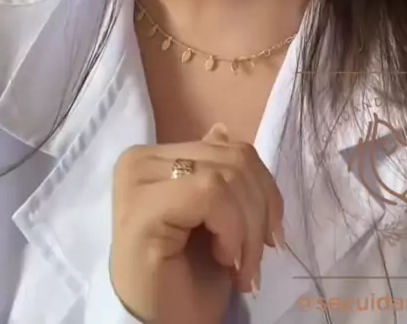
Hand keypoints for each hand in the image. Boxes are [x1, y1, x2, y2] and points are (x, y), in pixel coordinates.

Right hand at [109, 123, 284, 323]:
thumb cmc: (186, 278)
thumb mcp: (215, 216)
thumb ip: (215, 170)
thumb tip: (223, 129)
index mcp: (154, 157)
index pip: (229, 146)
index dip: (263, 188)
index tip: (270, 235)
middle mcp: (139, 160)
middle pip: (233, 157)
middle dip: (261, 211)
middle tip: (258, 257)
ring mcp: (137, 181)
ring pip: (226, 174)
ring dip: (248, 229)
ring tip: (241, 266)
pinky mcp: (142, 208)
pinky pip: (211, 193)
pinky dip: (232, 229)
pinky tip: (223, 258)